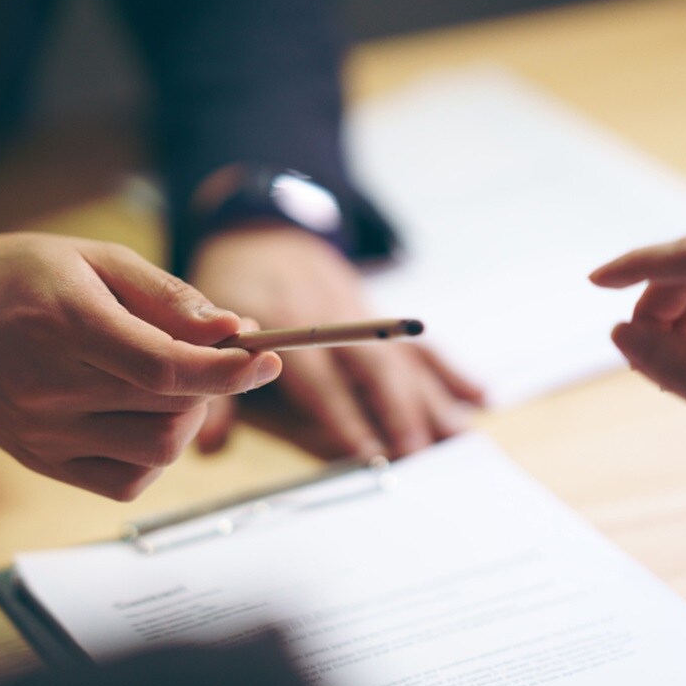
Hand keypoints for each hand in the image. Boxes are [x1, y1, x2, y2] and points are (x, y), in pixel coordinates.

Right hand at [0, 233, 281, 499]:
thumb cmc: (20, 276)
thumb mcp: (96, 258)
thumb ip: (168, 295)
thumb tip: (233, 328)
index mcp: (65, 324)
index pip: (164, 367)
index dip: (228, 371)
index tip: (267, 359)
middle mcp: (50, 388)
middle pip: (169, 410)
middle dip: (212, 382)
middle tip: (207, 353)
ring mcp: (44, 433)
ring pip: (156, 451)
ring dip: (187, 418)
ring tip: (169, 381)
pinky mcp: (42, 461)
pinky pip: (126, 481)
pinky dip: (154, 454)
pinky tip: (143, 415)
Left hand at [188, 225, 483, 458]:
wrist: (258, 232)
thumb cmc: (230, 293)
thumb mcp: (205, 335)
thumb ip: (214, 392)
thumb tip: (208, 448)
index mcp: (284, 322)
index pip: (319, 379)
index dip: (343, 417)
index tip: (364, 453)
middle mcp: (331, 316)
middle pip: (372, 369)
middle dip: (397, 412)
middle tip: (417, 454)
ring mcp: (360, 312)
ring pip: (403, 359)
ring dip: (433, 399)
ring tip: (458, 438)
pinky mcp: (377, 312)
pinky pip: (417, 345)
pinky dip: (450, 371)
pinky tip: (479, 397)